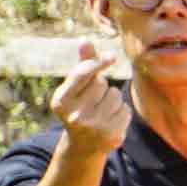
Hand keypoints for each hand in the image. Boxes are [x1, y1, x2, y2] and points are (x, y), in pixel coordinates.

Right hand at [51, 36, 136, 151]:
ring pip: (115, 96)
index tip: (111, 57)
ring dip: (112, 100)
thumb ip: (83, 65)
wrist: (82, 145)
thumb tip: (85, 40)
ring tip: (101, 111)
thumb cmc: (79, 107)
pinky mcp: (110, 136)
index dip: (98, 63)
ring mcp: (93, 127)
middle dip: (101, 87)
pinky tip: (110, 120)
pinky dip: (121, 112)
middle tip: (93, 101)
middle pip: (102, 84)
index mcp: (61, 101)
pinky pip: (125, 109)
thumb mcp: (76, 88)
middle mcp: (74, 115)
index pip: (83, 74)